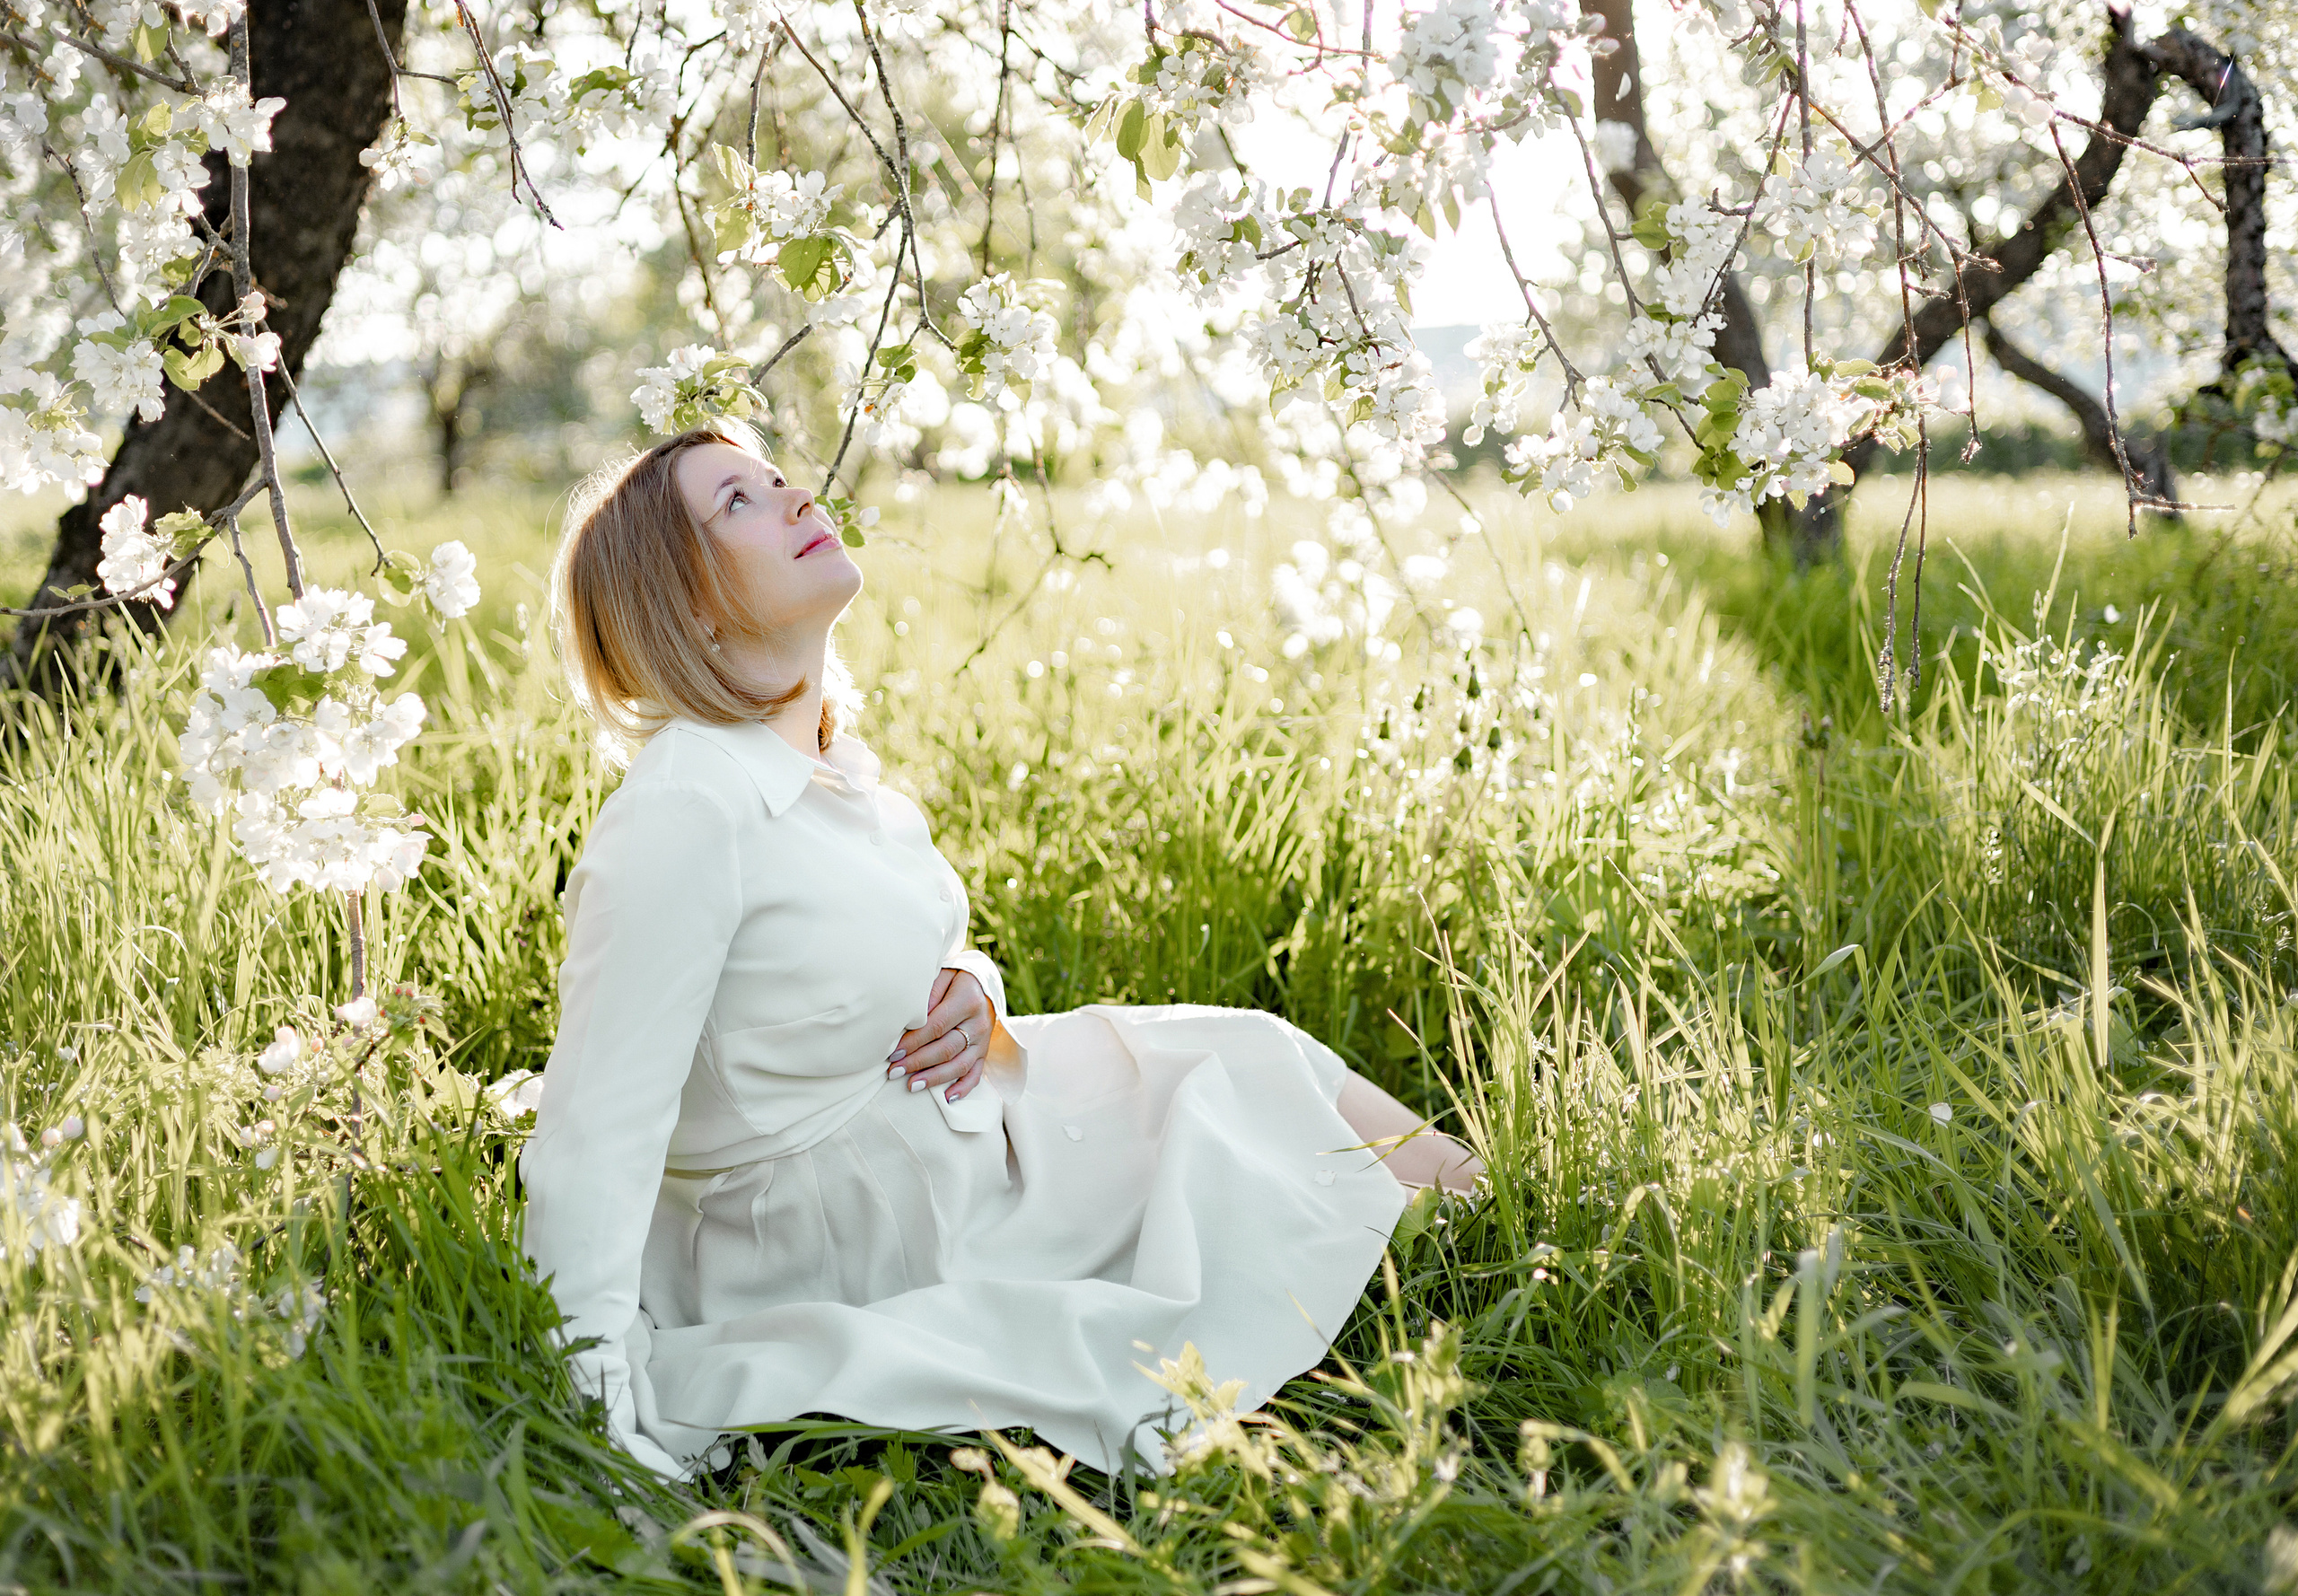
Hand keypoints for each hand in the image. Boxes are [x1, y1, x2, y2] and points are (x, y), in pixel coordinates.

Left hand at [887, 968, 993, 1101]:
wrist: (983, 983)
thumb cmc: (955, 979)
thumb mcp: (943, 975)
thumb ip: (928, 993)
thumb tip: (911, 1018)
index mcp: (968, 1001)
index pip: (937, 1026)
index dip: (914, 1042)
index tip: (893, 1053)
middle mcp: (979, 1023)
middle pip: (947, 1048)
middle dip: (918, 1062)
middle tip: (894, 1072)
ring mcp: (983, 1040)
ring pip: (960, 1065)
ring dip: (934, 1078)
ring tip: (911, 1085)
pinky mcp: (984, 1052)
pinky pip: (976, 1074)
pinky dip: (963, 1088)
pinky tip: (947, 1099)